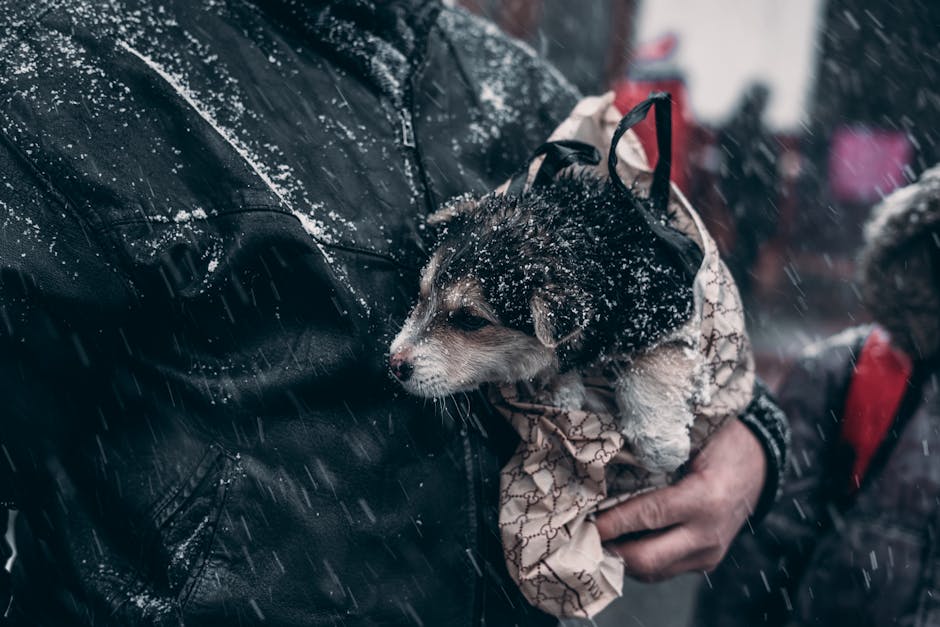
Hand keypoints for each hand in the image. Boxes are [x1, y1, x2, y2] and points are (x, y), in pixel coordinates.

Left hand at [594, 419, 765, 580]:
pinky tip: (622, 539)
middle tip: (581, 533)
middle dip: (609, 548)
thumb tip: (603, 468)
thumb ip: (652, 458)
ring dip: (621, 557)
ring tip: (596, 536)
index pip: (648, 516)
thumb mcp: (689, 441)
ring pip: (652, 571)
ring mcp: (709, 554)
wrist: (760, 463)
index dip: (611, 522)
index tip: (583, 521)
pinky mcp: (706, 562)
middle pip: (646, 559)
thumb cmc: (721, 441)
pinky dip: (639, 558)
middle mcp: (708, 534)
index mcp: (705, 499)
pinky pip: (664, 570)